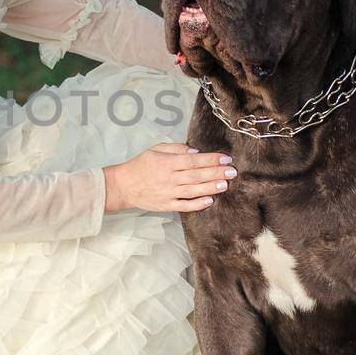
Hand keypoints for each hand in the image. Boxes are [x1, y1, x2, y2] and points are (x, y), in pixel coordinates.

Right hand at [102, 142, 237, 213]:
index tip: (225, 159)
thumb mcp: (155, 150)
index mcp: (167, 163)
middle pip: (196, 175)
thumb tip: (196, 151)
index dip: (210, 160)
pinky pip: (184, 206)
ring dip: (210, 188)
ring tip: (225, 185)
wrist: (123, 186)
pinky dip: (197, 204)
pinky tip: (209, 201)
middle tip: (232, 172)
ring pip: (193, 191)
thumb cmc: (140, 165)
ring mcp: (168, 193)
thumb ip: (175, 149)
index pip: (193, 160)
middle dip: (216, 173)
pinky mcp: (166, 206)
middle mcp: (169, 178)